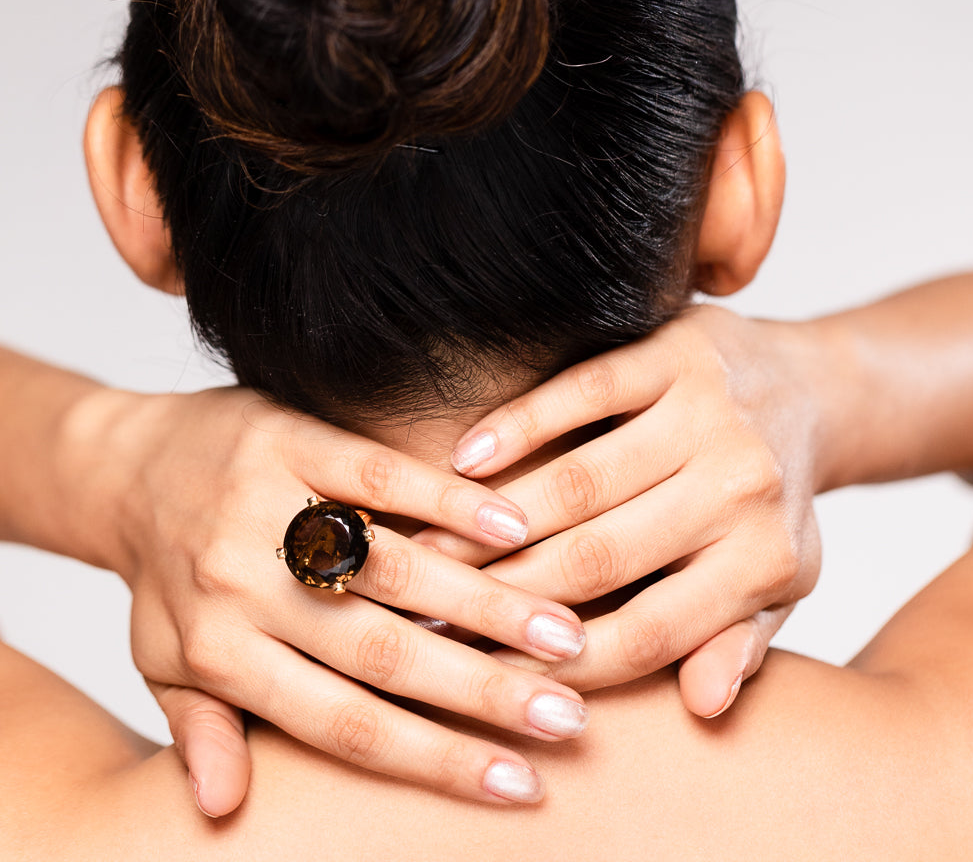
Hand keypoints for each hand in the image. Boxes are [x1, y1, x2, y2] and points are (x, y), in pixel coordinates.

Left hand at [91, 386, 587, 813]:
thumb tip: (221, 811)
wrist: (127, 463)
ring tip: (563, 633)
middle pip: (382, 654)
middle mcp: (244, 589)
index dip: (437, 760)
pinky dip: (451, 503)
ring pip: (394, 569)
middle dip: (483, 691)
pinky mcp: (294, 441)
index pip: (344, 726)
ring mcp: (271, 508)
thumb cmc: (164, 575)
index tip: (519, 783)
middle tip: (565, 716)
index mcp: (219, 655)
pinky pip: (383, 477)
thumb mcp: (165, 663)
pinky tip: (516, 523)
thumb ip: (203, 728)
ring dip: (486, 602)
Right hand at [418, 305, 822, 716]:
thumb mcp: (777, 583)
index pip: (650, 634)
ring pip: (583, 479)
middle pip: (602, 558)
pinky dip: (520, 425)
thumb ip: (739, 642)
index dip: (561, 665)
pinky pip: (585, 392)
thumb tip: (704, 708)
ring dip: (498, 517)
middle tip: (434, 614)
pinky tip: (466, 459)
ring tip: (432, 545)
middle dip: (507, 594)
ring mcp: (709, 413)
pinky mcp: (676, 352)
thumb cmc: (775, 503)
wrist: (809, 390)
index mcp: (765, 559)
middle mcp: (742, 487)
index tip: (489, 677)